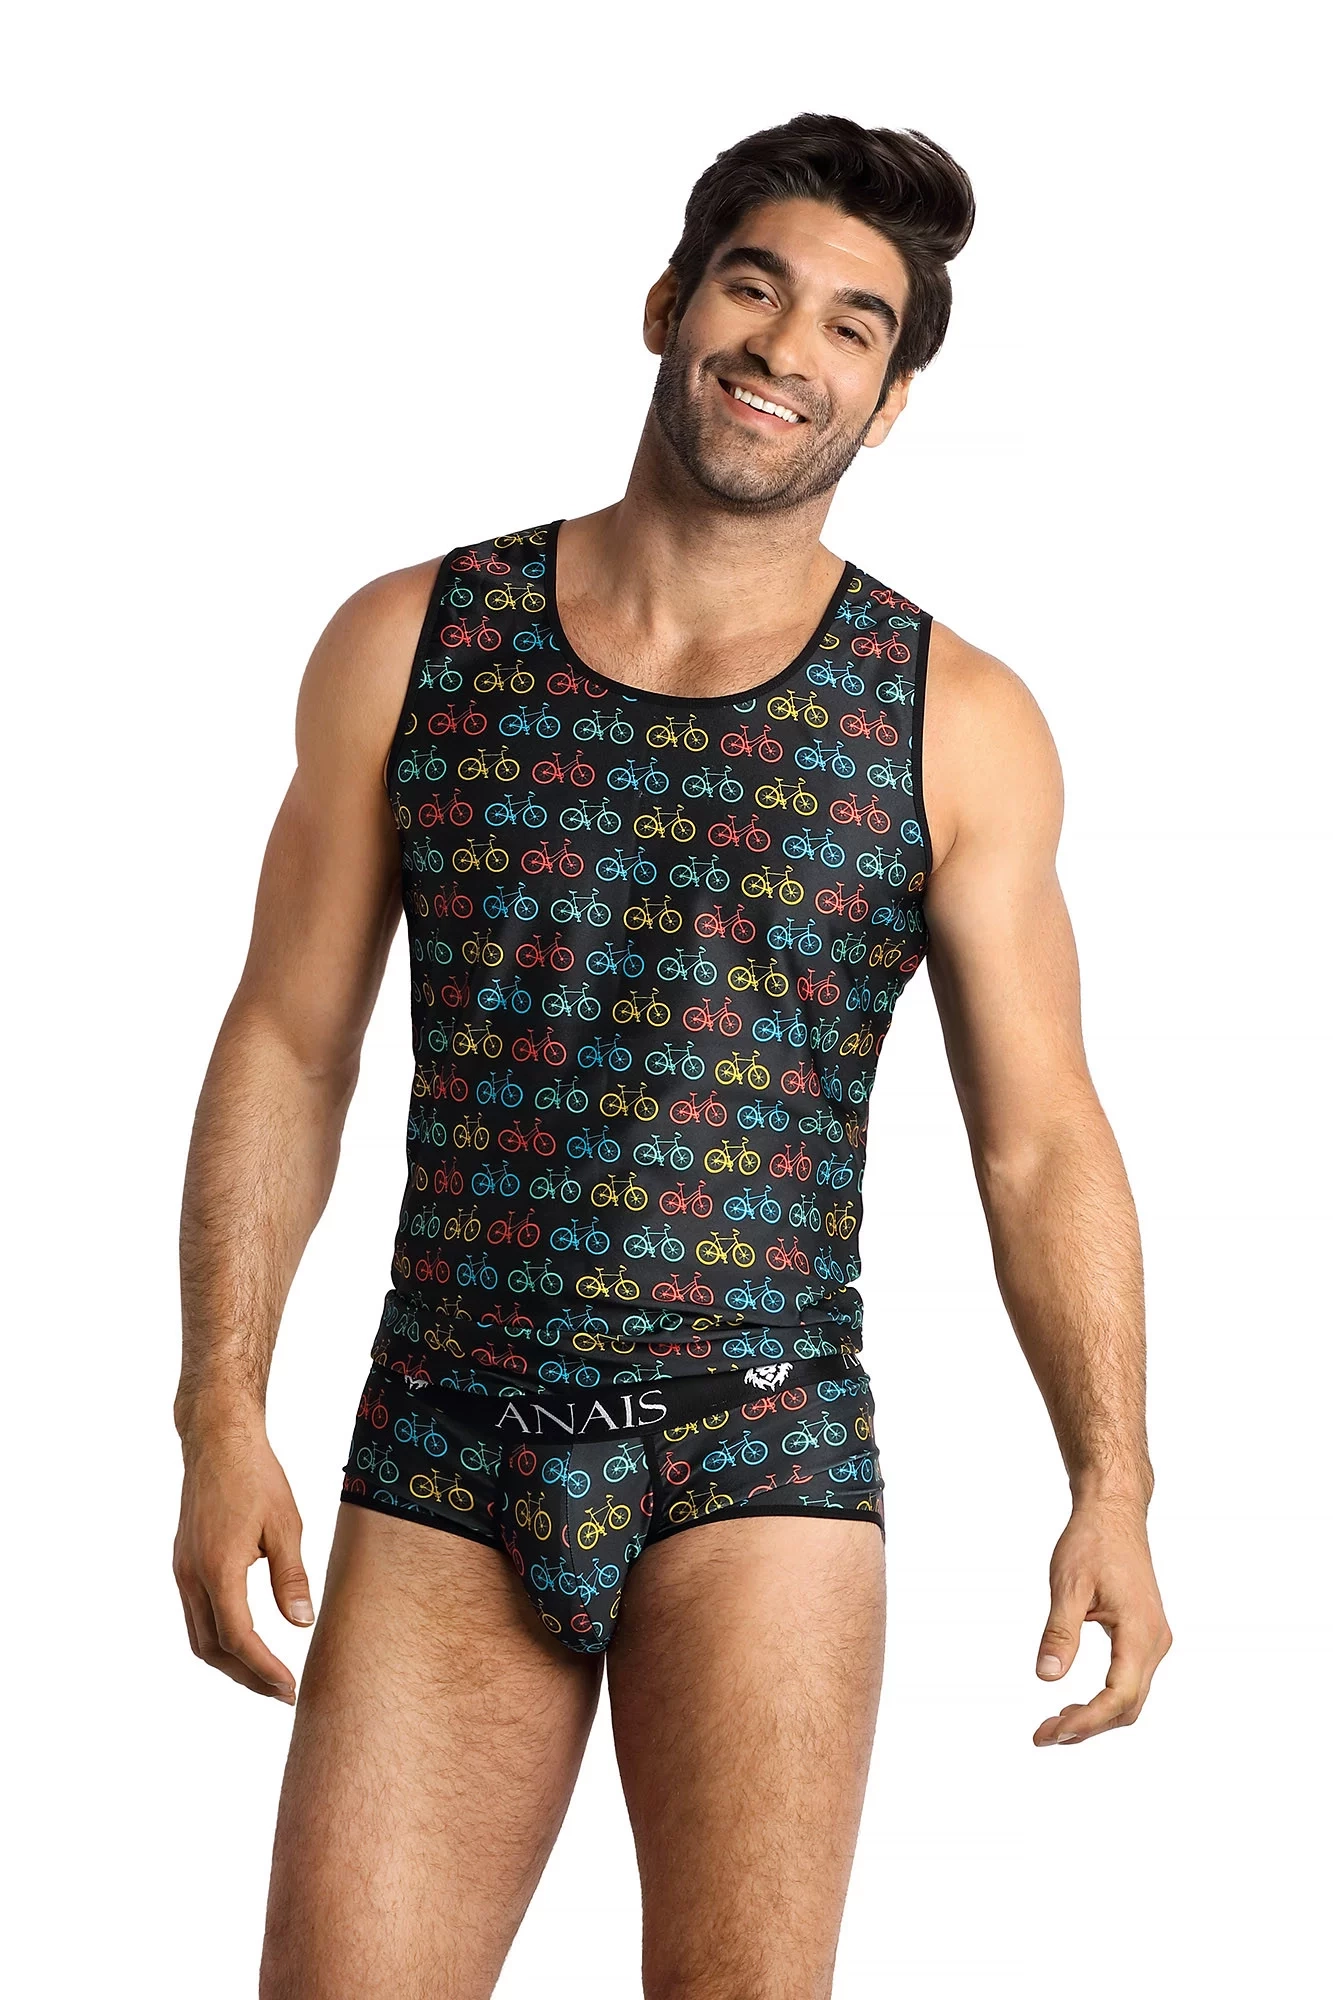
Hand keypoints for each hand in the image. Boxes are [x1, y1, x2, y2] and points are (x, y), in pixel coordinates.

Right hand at [173, 1409, 314, 1701]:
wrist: (218, 1440)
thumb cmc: (256, 1476)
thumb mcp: (286, 1525)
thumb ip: (291, 1577)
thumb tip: (301, 1623)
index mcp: (218, 1567)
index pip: (238, 1637)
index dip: (263, 1669)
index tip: (290, 1687)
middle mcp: (192, 1574)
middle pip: (212, 1649)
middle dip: (247, 1677)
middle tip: (283, 1692)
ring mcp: (183, 1570)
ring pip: (198, 1636)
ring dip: (231, 1662)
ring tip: (267, 1676)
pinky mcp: (184, 1562)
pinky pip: (196, 1615)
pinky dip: (219, 1638)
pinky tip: (246, 1640)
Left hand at [1033, 1495, 1170, 1746]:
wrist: (1114, 1512)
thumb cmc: (1092, 1541)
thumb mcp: (1068, 1585)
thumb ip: (1060, 1632)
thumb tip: (1046, 1677)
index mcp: (1139, 1631)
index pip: (1119, 1696)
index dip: (1086, 1722)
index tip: (1051, 1732)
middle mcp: (1154, 1641)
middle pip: (1128, 1706)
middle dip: (1088, 1727)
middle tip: (1043, 1735)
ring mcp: (1153, 1639)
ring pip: (1131, 1697)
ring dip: (1096, 1717)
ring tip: (1054, 1725)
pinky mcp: (1145, 1635)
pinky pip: (1130, 1680)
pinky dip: (1105, 1700)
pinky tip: (1076, 1703)